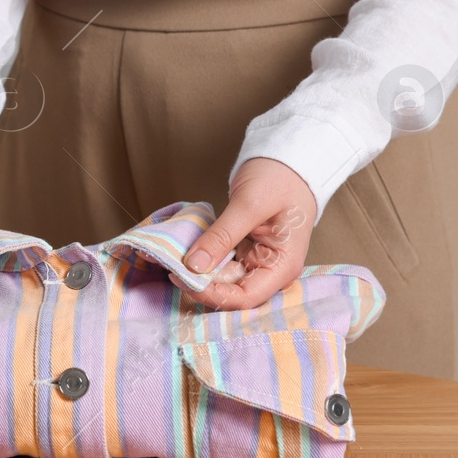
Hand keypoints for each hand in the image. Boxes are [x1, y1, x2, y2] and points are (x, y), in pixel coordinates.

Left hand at [177, 157, 317, 310]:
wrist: (286, 160)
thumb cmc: (279, 179)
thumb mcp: (249, 204)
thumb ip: (222, 236)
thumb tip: (194, 266)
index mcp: (282, 266)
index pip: (246, 298)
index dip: (213, 295)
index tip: (182, 277)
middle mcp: (271, 271)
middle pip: (232, 293)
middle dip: (201, 285)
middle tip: (170, 267)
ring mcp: (257, 262)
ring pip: (222, 280)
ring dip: (198, 274)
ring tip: (171, 260)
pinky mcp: (244, 252)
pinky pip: (220, 264)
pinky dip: (202, 260)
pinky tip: (183, 253)